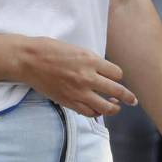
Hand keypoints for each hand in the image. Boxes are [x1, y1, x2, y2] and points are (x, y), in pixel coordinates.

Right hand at [17, 37, 136, 116]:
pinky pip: (89, 112)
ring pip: (106, 106)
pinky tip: (97, 109)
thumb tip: (101, 71)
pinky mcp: (69, 101)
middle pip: (117, 91)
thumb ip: (90, 60)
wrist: (27, 60)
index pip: (116, 73)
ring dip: (114, 108)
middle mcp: (88, 77)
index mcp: (90, 60)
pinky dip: (96, 112)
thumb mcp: (75, 48)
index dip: (117, 76)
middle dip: (128, 96)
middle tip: (133, 100)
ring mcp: (79, 91)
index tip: (115, 77)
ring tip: (116, 107)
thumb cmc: (48, 49)